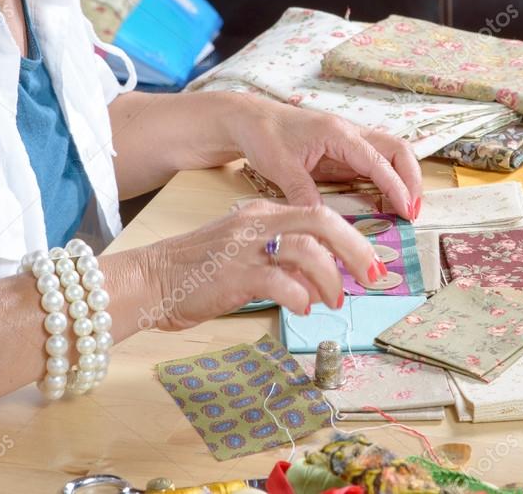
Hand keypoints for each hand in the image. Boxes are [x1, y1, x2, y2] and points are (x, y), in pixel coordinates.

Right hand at [143, 201, 388, 330]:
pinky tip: (301, 308)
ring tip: (333, 300)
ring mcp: (245, 247)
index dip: (351, 237)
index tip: (369, 261)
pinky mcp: (234, 274)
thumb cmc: (198, 272)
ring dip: (329, 277)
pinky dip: (299, 296)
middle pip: (322, 221)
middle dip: (355, 249)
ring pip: (306, 249)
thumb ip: (282, 261)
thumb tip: (321, 280)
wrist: (150, 280)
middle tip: (372, 276)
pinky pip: (279, 281)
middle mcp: (257, 223)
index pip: (319, 214)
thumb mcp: (246, 254)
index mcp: (262, 213)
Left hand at [227, 94, 422, 217]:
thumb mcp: (279, 167)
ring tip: (406, 209)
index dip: (396, 187)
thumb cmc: (264, 135)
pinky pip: (376, 164)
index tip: (407, 212)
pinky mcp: (346, 151)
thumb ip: (302, 193)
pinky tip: (388, 202)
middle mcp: (351, 133)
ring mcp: (351, 141)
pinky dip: (389, 181)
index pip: (378, 161)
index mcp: (338, 133)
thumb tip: (324, 221)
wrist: (251, 119)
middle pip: (398, 150)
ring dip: (404, 179)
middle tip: (413, 211)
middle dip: (412, 180)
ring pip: (392, 155)